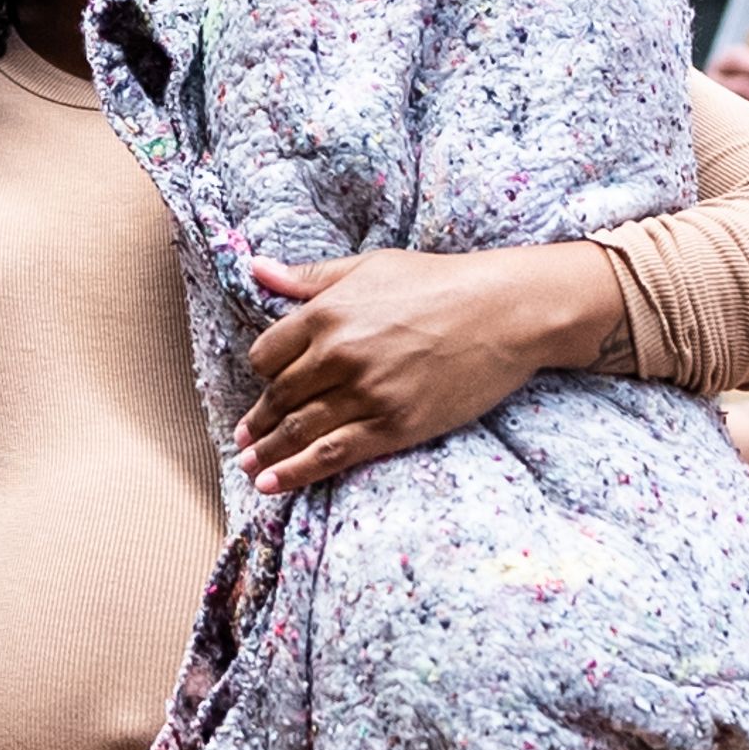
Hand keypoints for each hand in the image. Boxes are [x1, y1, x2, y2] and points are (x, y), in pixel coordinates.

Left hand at [234, 248, 563, 493]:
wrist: (504, 312)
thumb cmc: (439, 282)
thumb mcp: (369, 266)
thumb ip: (310, 277)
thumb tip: (256, 269)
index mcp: (327, 313)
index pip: (267, 354)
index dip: (262, 373)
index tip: (265, 386)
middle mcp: (339, 354)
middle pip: (279, 397)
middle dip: (257, 421)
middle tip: (244, 438)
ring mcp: (366, 393)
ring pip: (299, 429)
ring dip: (268, 452)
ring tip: (250, 467)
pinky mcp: (394, 425)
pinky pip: (333, 453)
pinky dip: (296, 471)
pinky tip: (272, 482)